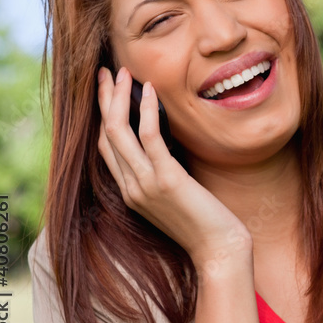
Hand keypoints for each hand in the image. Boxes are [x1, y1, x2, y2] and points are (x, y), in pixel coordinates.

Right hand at [97, 66, 251, 267]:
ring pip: (119, 133)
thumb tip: (169, 144)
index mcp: (131, 192)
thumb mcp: (178, 195)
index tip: (107, 89)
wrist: (219, 251)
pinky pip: (150, 138)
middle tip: (106, 71)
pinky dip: (149, 111)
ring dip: (118, 98)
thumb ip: (166, 173)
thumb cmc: (207, 224)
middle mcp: (131, 188)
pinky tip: (151, 90)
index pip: (106, 148)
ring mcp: (145, 185)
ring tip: (124, 72)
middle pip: (106, 135)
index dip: (104, 116)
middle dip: (103, 100)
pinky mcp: (167, 181)